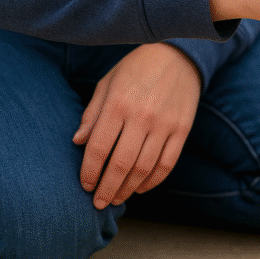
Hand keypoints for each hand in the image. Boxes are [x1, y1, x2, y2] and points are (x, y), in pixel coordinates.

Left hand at [73, 43, 200, 208]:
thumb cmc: (136, 69)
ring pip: (144, 168)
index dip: (89, 172)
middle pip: (121, 164)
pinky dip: (153, 180)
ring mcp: (165, 124)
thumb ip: (92, 114)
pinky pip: (167, 163)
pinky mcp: (182, 129)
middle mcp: (142, 116)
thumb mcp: (107, 84)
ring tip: (118, 198)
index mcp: (118, 104)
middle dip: (107, 188)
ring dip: (129, 188)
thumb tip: (77, 143)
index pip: (98, 148)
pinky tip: (141, 187)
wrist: (178, 55)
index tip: (85, 186)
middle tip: (99, 203)